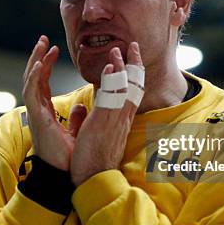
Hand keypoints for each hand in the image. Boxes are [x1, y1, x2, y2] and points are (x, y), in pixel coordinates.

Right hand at [22, 35, 87, 170]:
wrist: (63, 176)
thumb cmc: (67, 158)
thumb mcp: (76, 132)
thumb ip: (76, 118)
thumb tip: (81, 106)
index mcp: (46, 111)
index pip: (43, 82)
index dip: (46, 65)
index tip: (52, 48)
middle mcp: (39, 110)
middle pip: (34, 77)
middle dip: (38, 57)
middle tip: (43, 39)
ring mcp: (36, 113)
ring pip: (31, 81)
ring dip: (35, 61)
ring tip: (41, 44)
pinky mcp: (37, 119)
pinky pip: (32, 94)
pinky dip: (35, 77)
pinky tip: (39, 64)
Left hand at [70, 42, 143, 185]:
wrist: (95, 179)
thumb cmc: (95, 159)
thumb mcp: (99, 135)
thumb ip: (96, 118)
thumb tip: (89, 107)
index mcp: (121, 120)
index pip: (132, 92)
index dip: (133, 73)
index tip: (131, 57)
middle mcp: (123, 119)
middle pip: (135, 86)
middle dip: (134, 64)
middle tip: (133, 45)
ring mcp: (115, 121)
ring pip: (124, 89)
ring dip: (122, 67)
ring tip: (119, 50)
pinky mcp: (103, 125)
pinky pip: (111, 100)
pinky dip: (111, 82)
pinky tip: (110, 68)